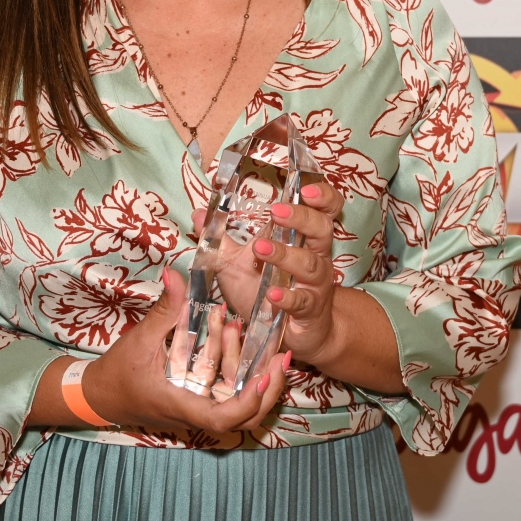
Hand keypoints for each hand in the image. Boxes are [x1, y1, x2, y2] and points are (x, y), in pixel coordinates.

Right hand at [79, 267, 289, 434]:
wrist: (100, 395)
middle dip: (268, 390)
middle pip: (245, 418)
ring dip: (253, 373)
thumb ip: (164, 310)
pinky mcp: (199, 399)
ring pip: (239, 404)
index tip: (265, 374)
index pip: (224, 418)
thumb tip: (176, 275)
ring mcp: (199, 408)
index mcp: (182, 404)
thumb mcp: (139, 340)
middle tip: (280, 357)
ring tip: (261, 340)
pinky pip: (227, 391)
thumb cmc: (118, 373)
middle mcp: (196, 411)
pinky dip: (238, 369)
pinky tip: (242, 340)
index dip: (249, 400)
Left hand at [195, 182, 346, 369]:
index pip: (321, 209)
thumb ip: (220, 240)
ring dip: (286, 254)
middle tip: (277, 211)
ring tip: (261, 249)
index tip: (304, 187)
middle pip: (321, 228)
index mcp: (303, 238)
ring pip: (310, 263)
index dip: (320, 196)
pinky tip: (273, 294)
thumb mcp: (239, 264)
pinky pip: (302, 301)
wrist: (298, 333)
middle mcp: (315, 256)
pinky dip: (288, 297)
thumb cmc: (270, 290)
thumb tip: (198, 213)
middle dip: (302, 217)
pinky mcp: (310, 310)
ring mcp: (315, 284)